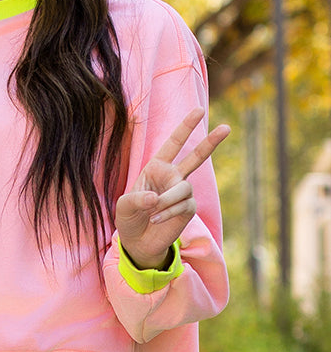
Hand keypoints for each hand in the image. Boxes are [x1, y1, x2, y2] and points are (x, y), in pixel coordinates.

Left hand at [114, 108, 229, 268]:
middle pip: (196, 156)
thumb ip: (137, 199)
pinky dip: (168, 212)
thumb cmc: (130, 218)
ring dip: (167, 200)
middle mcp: (173, 176)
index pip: (173, 144)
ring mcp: (182, 192)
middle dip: (211, 142)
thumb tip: (156, 198)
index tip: (199, 110)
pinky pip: (183, 205)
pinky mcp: (188, 208)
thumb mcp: (125, 206)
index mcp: (157, 167)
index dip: (185, 127)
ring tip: (152, 212)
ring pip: (183, 188)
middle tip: (227, 127)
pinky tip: (156, 219)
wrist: (137, 242)